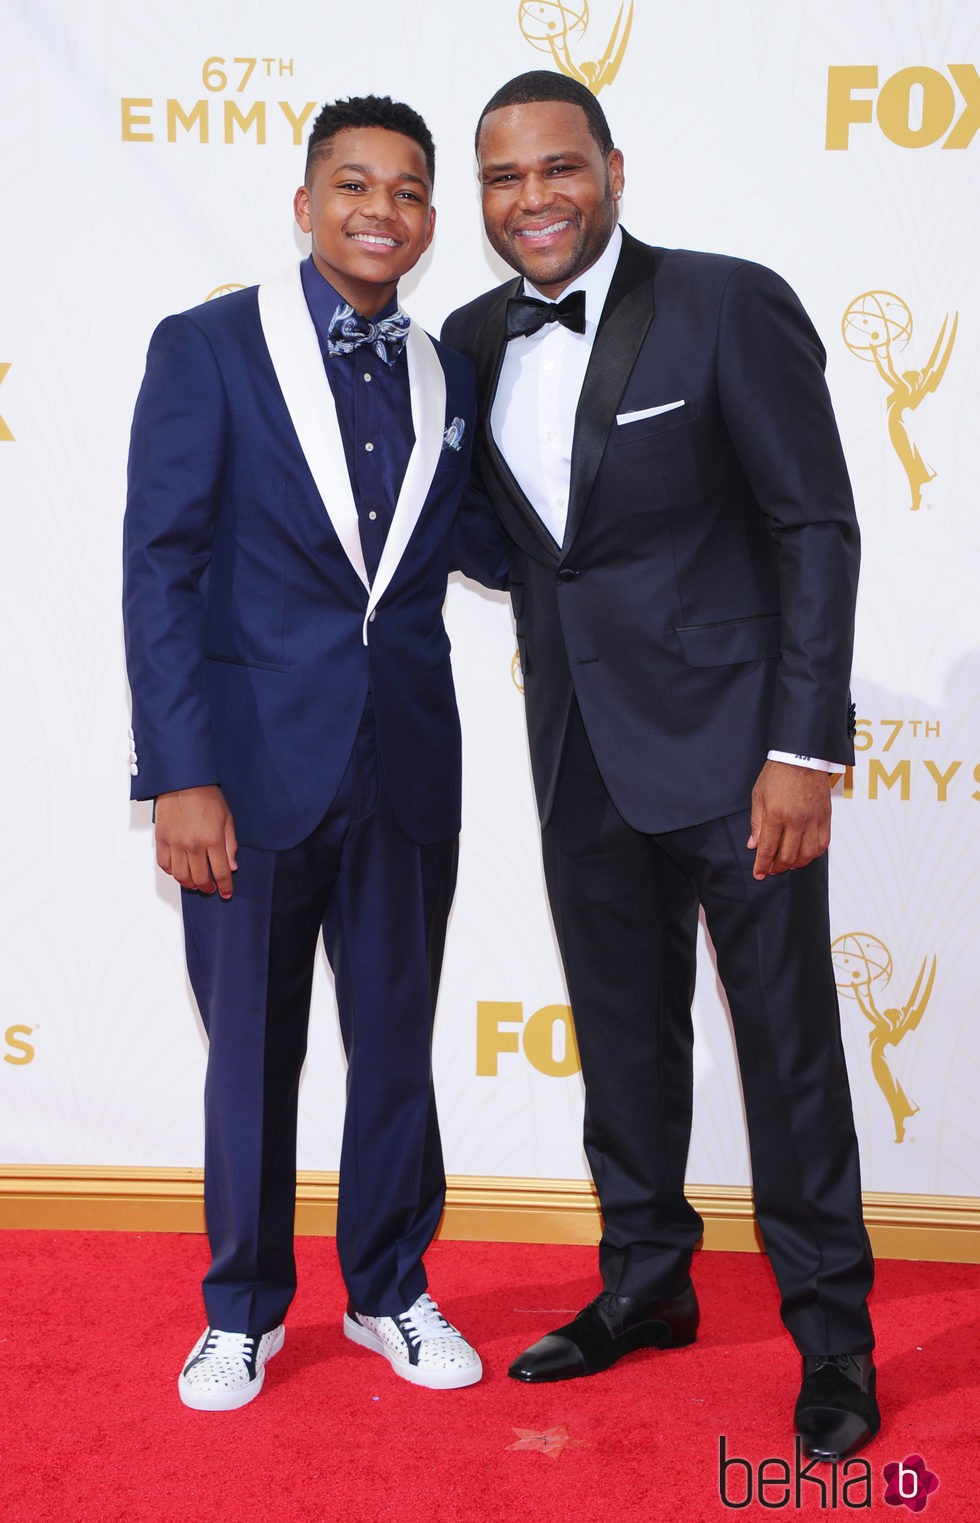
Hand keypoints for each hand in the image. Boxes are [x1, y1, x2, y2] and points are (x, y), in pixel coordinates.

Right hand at [154, 785, 237, 897]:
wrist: (183, 781)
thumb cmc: (207, 796)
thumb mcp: (227, 819)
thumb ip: (230, 844)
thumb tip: (232, 866)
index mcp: (212, 839)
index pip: (221, 872)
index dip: (225, 886)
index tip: (226, 893)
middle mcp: (193, 844)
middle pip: (200, 878)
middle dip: (207, 887)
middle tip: (211, 888)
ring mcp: (175, 843)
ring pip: (180, 876)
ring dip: (190, 884)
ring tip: (195, 883)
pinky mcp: (161, 839)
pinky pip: (164, 864)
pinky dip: (172, 872)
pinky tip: (179, 870)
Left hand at [747, 761, 831, 881]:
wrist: (801, 757)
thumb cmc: (778, 774)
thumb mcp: (758, 796)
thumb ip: (756, 823)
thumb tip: (753, 845)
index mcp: (776, 814)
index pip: (768, 849)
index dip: (762, 865)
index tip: (758, 874)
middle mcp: (796, 820)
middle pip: (788, 856)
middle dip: (777, 867)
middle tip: (771, 870)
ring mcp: (813, 820)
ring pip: (807, 854)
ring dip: (796, 864)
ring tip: (786, 864)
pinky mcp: (825, 817)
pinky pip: (822, 844)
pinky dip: (813, 854)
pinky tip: (805, 855)